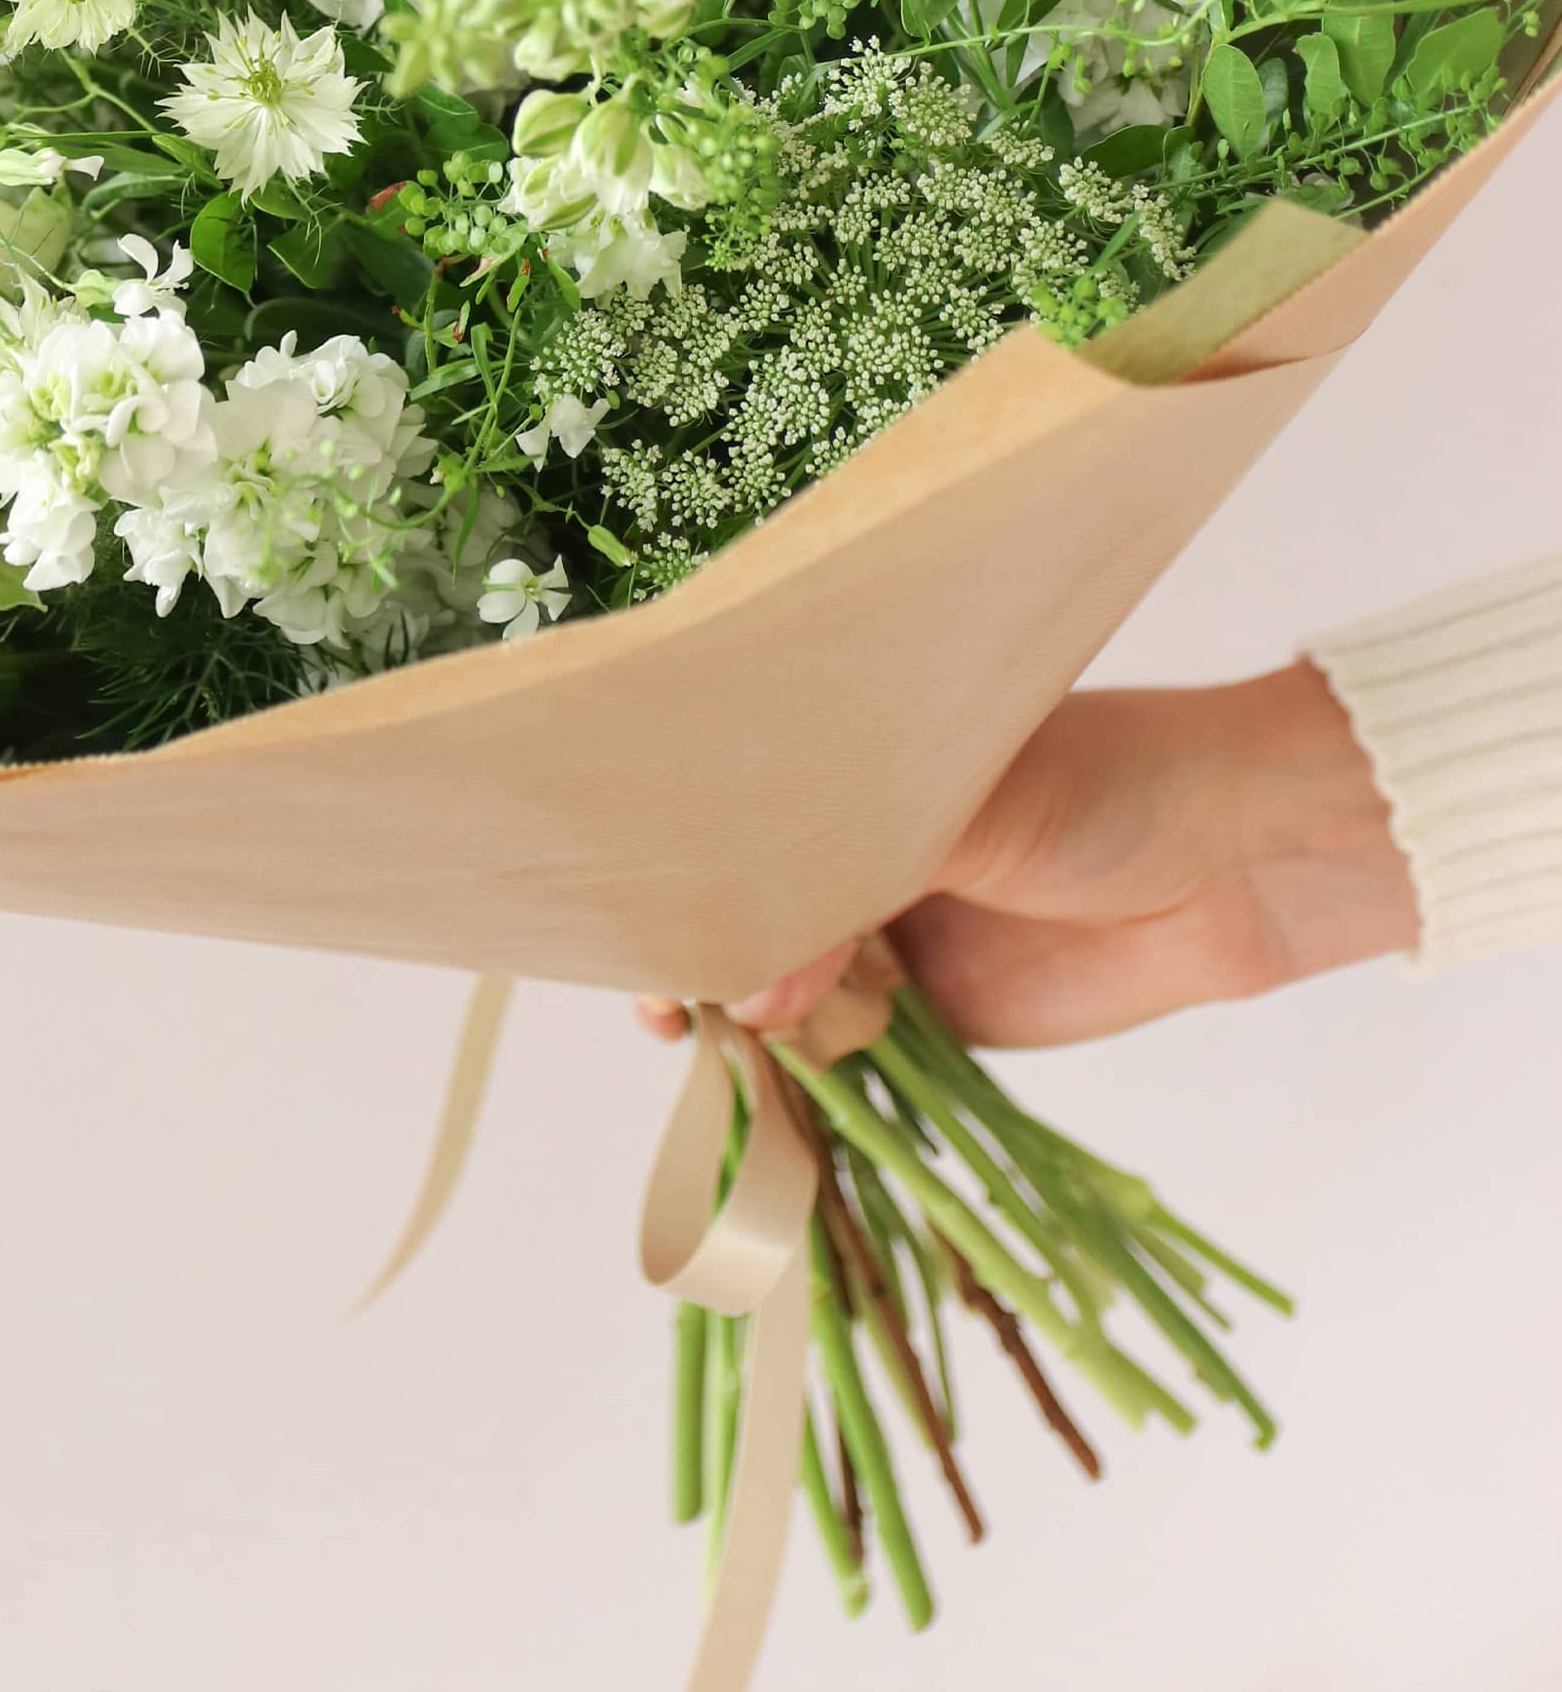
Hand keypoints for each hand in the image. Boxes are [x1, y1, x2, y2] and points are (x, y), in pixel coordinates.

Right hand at [637, 664, 1418, 1050]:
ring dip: (744, 1038)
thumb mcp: (958, 808)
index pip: (732, 819)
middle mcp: (856, 850)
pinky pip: (852, 1062)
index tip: (635, 925)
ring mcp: (893, 936)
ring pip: (786, 998)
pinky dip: (806, 1087)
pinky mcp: (938, 1020)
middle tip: (668, 1016)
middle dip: (695, 965)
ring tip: (714, 1065)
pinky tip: (772, 1105)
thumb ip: (848, 885)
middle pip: (744, 916)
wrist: (1238, 860)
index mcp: (852, 768)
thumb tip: (752, 995)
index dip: (679, 874)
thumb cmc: (1106, 783)